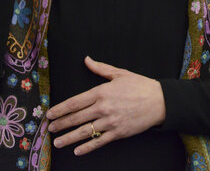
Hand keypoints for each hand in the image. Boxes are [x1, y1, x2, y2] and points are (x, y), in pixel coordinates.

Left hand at [47, 56, 165, 155]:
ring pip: (85, 131)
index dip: (60, 109)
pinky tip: (77, 151)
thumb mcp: (120, 73)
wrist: (160, 101)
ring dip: (68, 138)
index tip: (50, 114)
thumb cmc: (140, 86)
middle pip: (76, 118)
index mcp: (101, 92)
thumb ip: (100, 68)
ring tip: (57, 142)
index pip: (75, 102)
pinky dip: (87, 147)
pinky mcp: (118, 133)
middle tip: (50, 129)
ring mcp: (110, 122)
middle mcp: (103, 107)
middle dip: (61, 124)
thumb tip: (86, 59)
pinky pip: (99, 141)